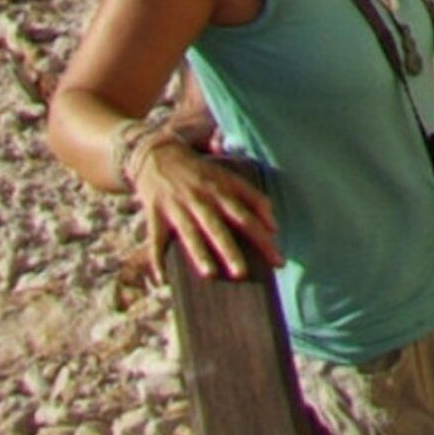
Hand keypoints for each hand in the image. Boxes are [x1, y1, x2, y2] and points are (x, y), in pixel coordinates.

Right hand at [134, 139, 278, 279]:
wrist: (158, 154)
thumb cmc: (203, 172)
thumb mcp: (231, 178)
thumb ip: (255, 199)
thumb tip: (274, 226)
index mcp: (223, 191)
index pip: (248, 218)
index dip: (263, 239)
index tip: (278, 262)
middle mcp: (201, 199)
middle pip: (219, 228)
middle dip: (230, 252)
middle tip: (243, 274)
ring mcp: (177, 207)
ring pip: (190, 233)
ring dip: (199, 254)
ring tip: (209, 275)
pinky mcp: (155, 213)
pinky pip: (155, 239)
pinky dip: (157, 259)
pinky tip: (162, 280)